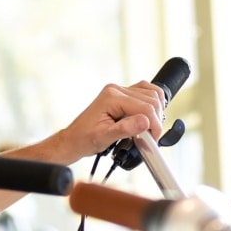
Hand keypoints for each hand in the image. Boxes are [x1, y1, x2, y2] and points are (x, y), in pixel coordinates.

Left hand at [42, 81, 166, 162]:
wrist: (74, 140)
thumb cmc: (84, 139)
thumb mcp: (104, 137)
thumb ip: (125, 129)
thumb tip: (145, 122)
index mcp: (111, 97)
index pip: (145, 107)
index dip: (154, 125)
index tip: (153, 139)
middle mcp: (116, 90)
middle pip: (151, 100)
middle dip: (155, 120)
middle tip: (151, 136)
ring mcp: (119, 91)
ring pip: (152, 94)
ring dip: (156, 111)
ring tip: (150, 128)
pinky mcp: (122, 95)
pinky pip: (145, 93)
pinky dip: (152, 103)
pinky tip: (150, 116)